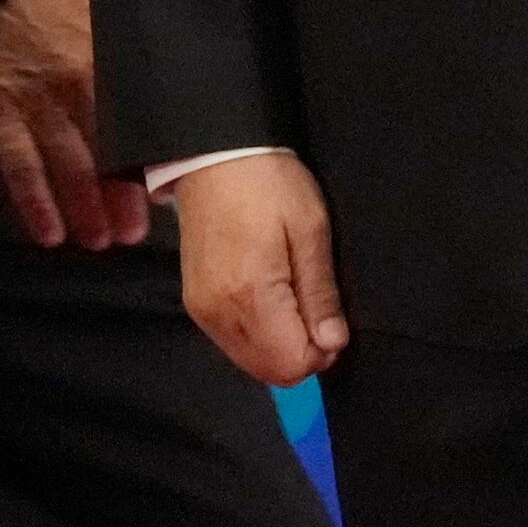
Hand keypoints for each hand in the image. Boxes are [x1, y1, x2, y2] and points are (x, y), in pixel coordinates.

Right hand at [0, 0, 145, 252]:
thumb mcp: (102, 8)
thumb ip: (127, 49)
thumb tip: (161, 83)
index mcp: (108, 62)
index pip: (139, 122)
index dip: (154, 160)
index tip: (167, 191)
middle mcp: (78, 90)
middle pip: (109, 154)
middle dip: (123, 199)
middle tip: (132, 234)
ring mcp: (36, 106)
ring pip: (69, 169)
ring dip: (85, 209)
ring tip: (98, 241)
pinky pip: (19, 168)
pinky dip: (34, 204)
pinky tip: (47, 233)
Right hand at [173, 154, 348, 384]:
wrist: (213, 155)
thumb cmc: (269, 184)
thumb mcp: (310, 230)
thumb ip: (320, 293)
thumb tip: (332, 343)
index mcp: (249, 295)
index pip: (291, 364)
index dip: (321, 351)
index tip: (330, 318)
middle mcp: (218, 313)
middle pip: (269, 371)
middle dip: (301, 353)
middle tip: (315, 310)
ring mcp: (201, 310)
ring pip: (250, 362)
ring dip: (279, 346)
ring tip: (292, 298)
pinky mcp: (194, 303)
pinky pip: (232, 342)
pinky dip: (258, 336)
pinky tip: (269, 300)